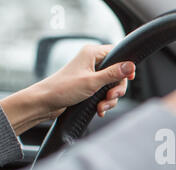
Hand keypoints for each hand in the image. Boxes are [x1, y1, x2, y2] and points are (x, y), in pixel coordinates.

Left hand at [0, 45, 135, 134]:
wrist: (45, 103)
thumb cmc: (63, 89)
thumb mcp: (92, 82)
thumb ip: (113, 74)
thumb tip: (130, 66)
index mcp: (92, 53)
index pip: (118, 54)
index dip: (126, 67)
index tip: (130, 78)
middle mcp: (92, 62)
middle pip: (117, 73)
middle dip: (116, 89)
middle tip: (110, 97)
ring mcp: (91, 75)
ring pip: (112, 86)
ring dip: (109, 99)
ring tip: (101, 107)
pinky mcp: (89, 86)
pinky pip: (104, 93)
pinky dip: (104, 103)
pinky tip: (99, 110)